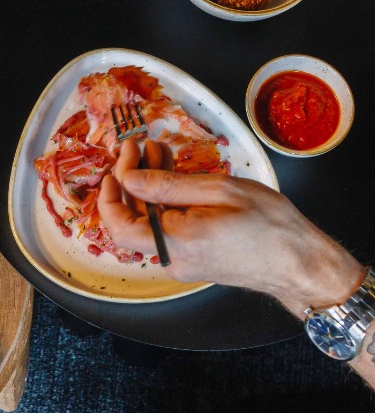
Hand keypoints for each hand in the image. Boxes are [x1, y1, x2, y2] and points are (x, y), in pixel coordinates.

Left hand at [99, 139, 365, 312]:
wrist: (302, 264)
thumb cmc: (272, 227)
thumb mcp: (220, 191)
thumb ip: (168, 185)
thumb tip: (129, 178)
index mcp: (177, 241)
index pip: (119, 224)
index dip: (110, 193)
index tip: (119, 163)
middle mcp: (173, 258)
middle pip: (132, 220)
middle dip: (131, 179)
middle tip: (139, 148)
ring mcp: (181, 262)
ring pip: (149, 221)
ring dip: (148, 186)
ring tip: (158, 152)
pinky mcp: (191, 259)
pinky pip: (166, 228)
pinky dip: (165, 200)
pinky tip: (173, 174)